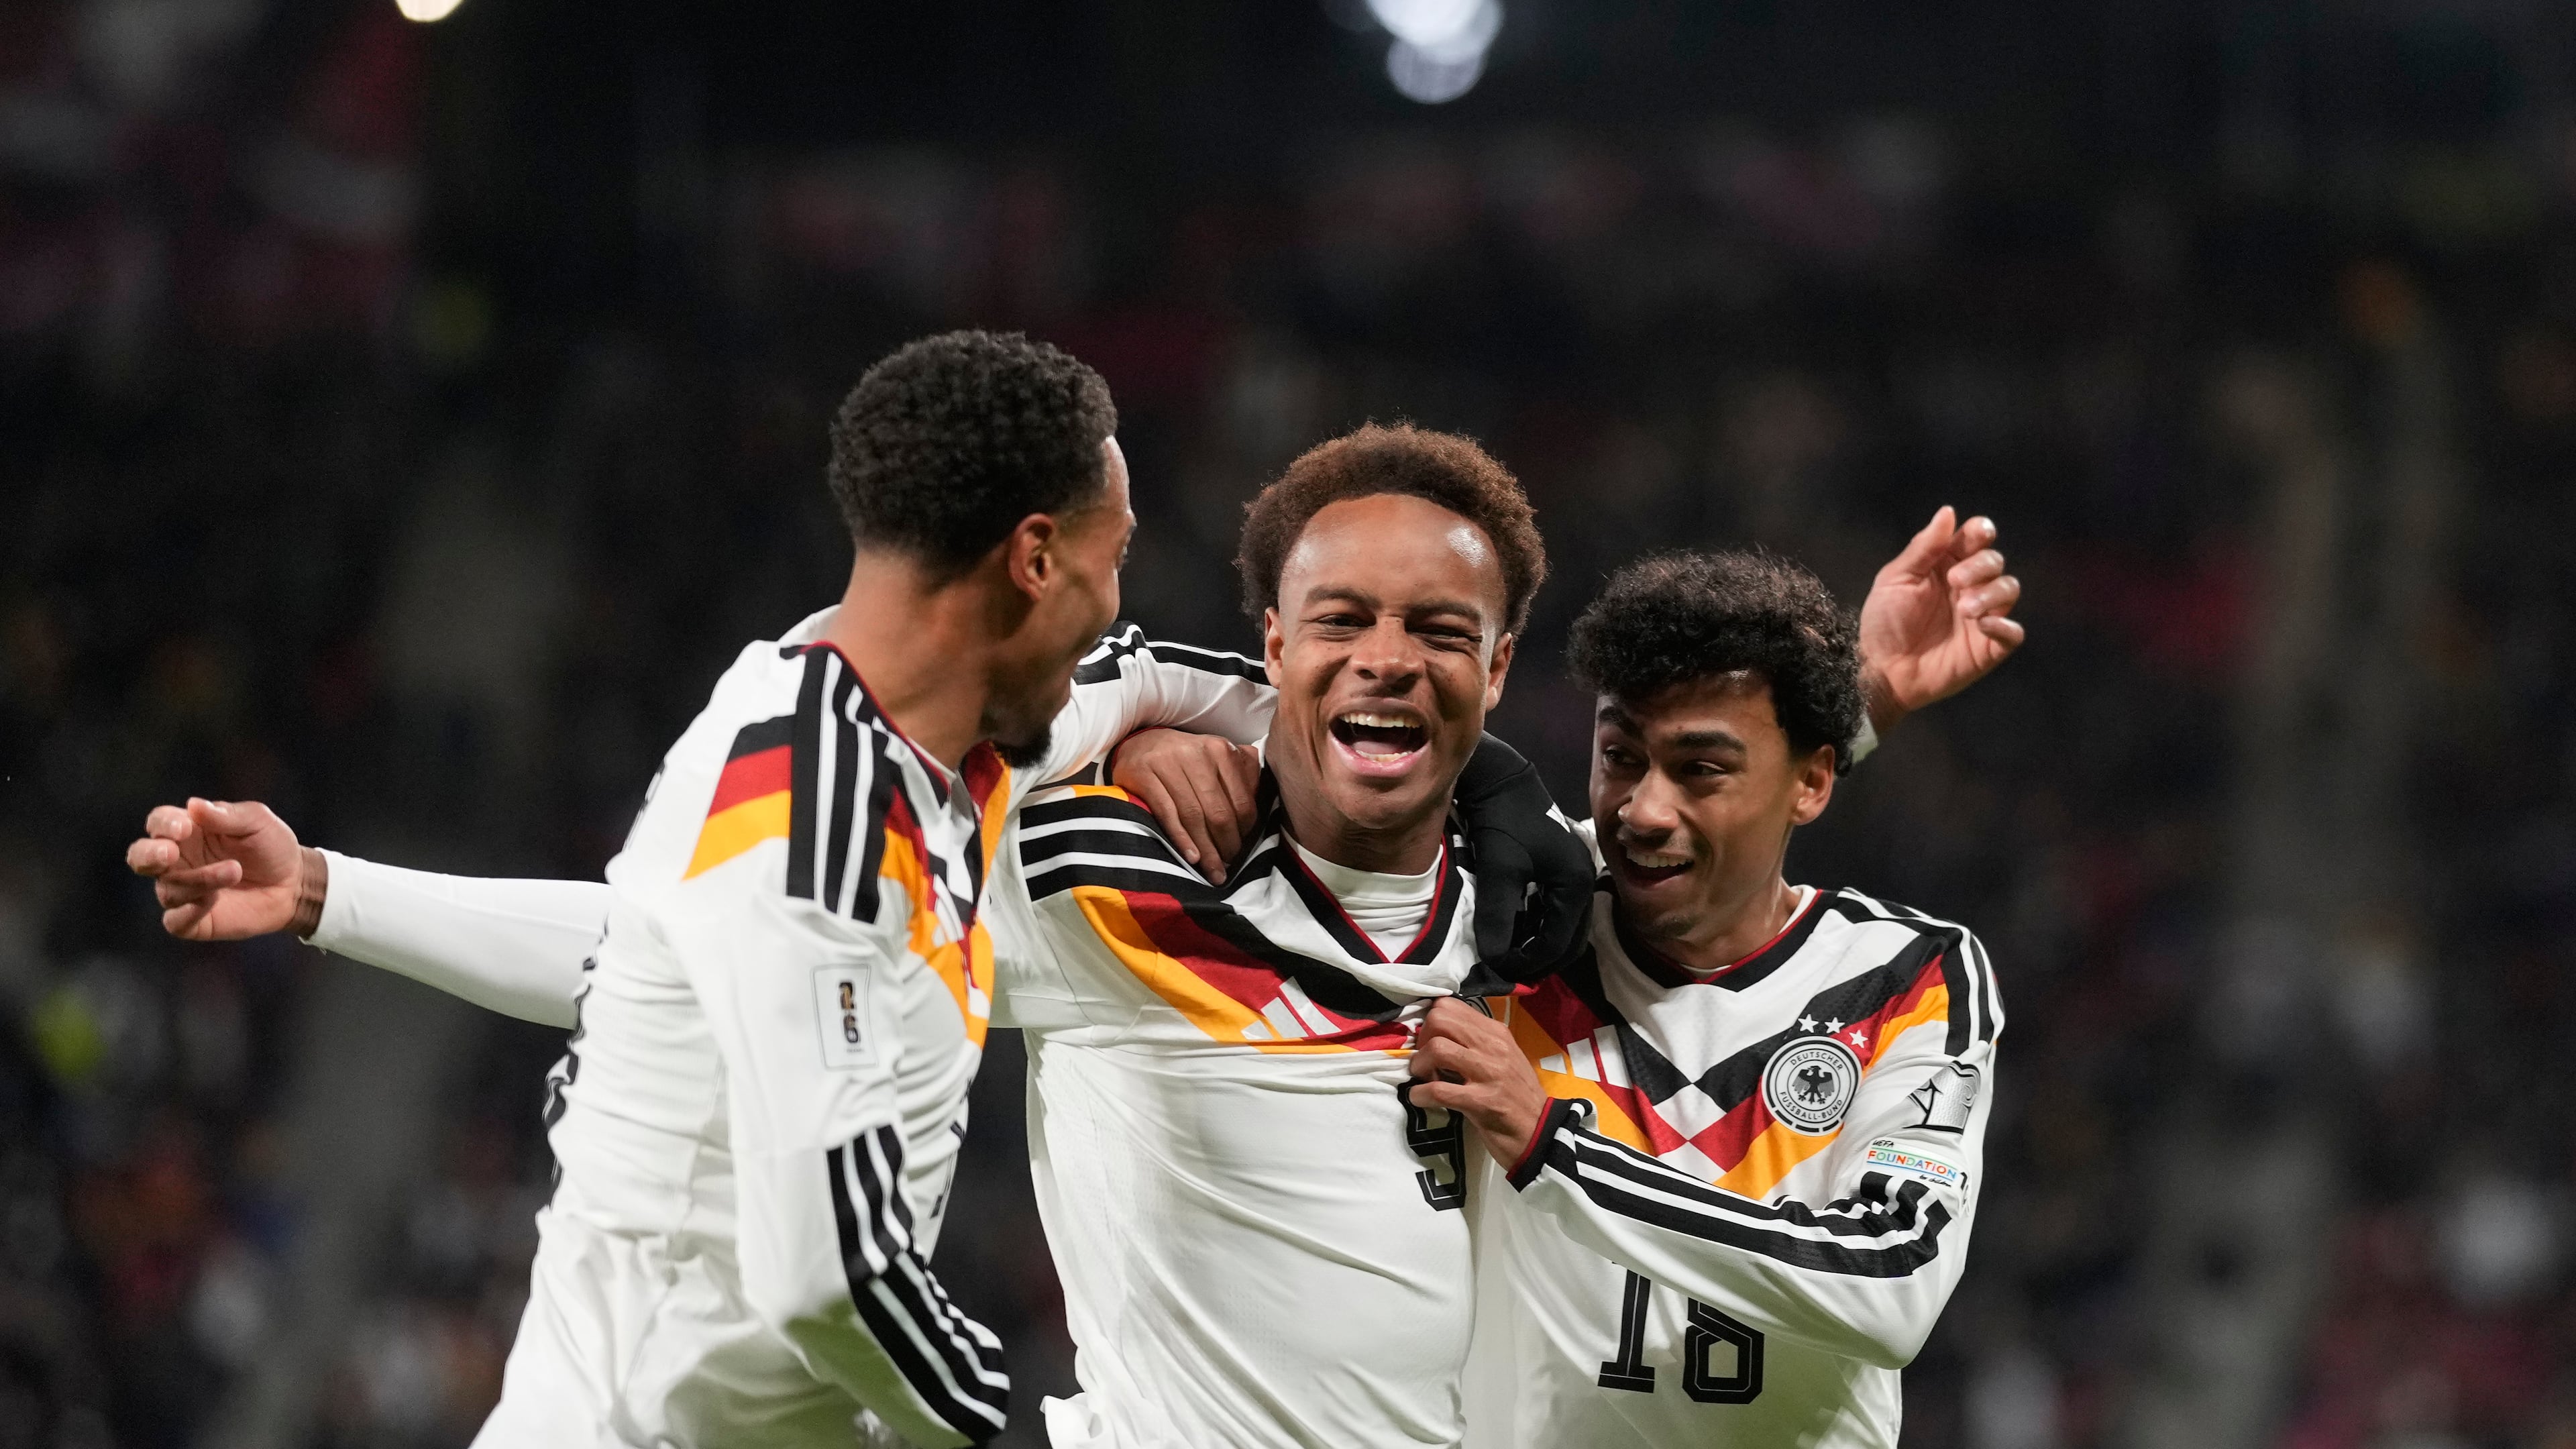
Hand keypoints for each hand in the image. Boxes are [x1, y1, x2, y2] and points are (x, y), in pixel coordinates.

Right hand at [124, 798, 321, 939]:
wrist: (294, 883)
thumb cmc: (271, 846)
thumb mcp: (257, 822)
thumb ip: (226, 815)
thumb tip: (193, 805)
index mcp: (186, 830)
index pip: (158, 823)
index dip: (164, 825)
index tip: (184, 828)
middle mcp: (176, 861)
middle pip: (140, 857)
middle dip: (148, 855)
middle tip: (169, 855)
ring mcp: (181, 891)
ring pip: (168, 889)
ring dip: (199, 880)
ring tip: (235, 871)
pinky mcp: (192, 920)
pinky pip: (174, 921)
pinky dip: (188, 913)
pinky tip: (211, 901)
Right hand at [1111, 728, 1262, 882]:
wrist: (1140, 744)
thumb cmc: (1186, 759)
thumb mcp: (1217, 759)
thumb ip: (1243, 775)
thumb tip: (1255, 808)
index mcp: (1220, 750)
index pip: (1241, 801)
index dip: (1244, 831)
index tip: (1241, 850)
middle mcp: (1196, 754)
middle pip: (1218, 812)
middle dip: (1226, 845)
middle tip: (1227, 867)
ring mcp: (1167, 764)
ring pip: (1193, 816)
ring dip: (1206, 850)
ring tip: (1213, 872)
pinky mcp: (1143, 775)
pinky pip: (1167, 813)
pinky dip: (1181, 838)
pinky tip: (1192, 857)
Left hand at [1405, 997, 1550, 1162]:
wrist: (1540, 1131)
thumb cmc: (1517, 1095)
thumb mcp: (1501, 1058)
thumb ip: (1474, 1042)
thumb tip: (1437, 1035)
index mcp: (1496, 1032)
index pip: (1450, 1006)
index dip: (1430, 1023)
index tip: (1429, 1042)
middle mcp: (1493, 1046)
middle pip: (1440, 1020)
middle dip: (1422, 1040)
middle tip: (1424, 1061)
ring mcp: (1489, 1073)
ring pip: (1437, 1049)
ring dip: (1419, 1065)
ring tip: (1423, 1079)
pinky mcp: (1482, 1101)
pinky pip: (1438, 1090)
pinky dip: (1420, 1094)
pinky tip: (1421, 1098)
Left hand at [1453, 733, 1593, 985]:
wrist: (1500, 778)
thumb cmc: (1502, 821)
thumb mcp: (1497, 871)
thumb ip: (1497, 918)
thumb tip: (1494, 962)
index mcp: (1576, 884)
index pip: (1556, 942)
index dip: (1527, 963)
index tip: (1497, 970)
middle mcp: (1584, 882)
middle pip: (1569, 941)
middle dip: (1539, 960)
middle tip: (1506, 972)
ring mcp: (1576, 875)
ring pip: (1564, 928)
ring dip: (1539, 945)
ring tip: (1507, 954)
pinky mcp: (1563, 870)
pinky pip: (1557, 912)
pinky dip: (1538, 927)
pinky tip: (1513, 929)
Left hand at [1857, 506, 2026, 732]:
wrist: (1881, 669)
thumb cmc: (1884, 622)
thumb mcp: (1896, 579)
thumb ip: (1924, 547)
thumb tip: (1948, 511)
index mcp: (1946, 564)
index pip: (1975, 538)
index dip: (1981, 531)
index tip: (1978, 534)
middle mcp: (1968, 586)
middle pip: (1994, 561)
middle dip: (1980, 566)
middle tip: (1955, 581)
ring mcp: (1981, 615)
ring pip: (2008, 590)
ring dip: (1991, 593)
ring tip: (1965, 609)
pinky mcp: (1988, 646)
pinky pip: (2013, 632)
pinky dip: (2005, 626)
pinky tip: (1983, 625)